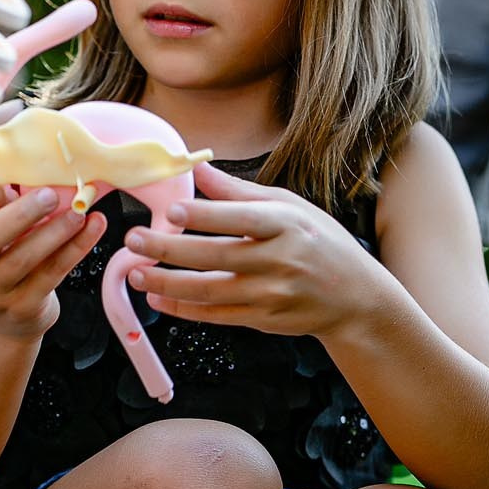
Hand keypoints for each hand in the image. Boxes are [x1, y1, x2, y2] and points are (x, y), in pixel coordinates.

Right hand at [0, 178, 104, 341]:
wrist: (7, 319)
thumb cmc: (3, 259)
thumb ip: (1, 200)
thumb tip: (33, 150)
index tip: (8, 187)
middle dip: (21, 214)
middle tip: (51, 195)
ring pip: (23, 259)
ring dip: (55, 231)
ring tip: (80, 211)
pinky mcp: (23, 307)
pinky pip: (52, 274)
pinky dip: (76, 248)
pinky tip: (94, 227)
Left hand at [121, 161, 380, 339]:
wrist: (355, 297)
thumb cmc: (320, 243)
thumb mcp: (290, 207)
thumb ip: (240, 192)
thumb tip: (199, 167)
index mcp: (287, 225)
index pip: (242, 219)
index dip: (206, 216)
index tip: (172, 209)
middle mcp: (280, 261)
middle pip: (216, 256)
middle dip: (169, 250)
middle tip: (133, 241)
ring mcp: (272, 295)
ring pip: (210, 291)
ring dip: (167, 283)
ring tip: (135, 273)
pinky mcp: (264, 320)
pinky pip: (217, 316)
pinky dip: (184, 309)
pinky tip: (159, 298)